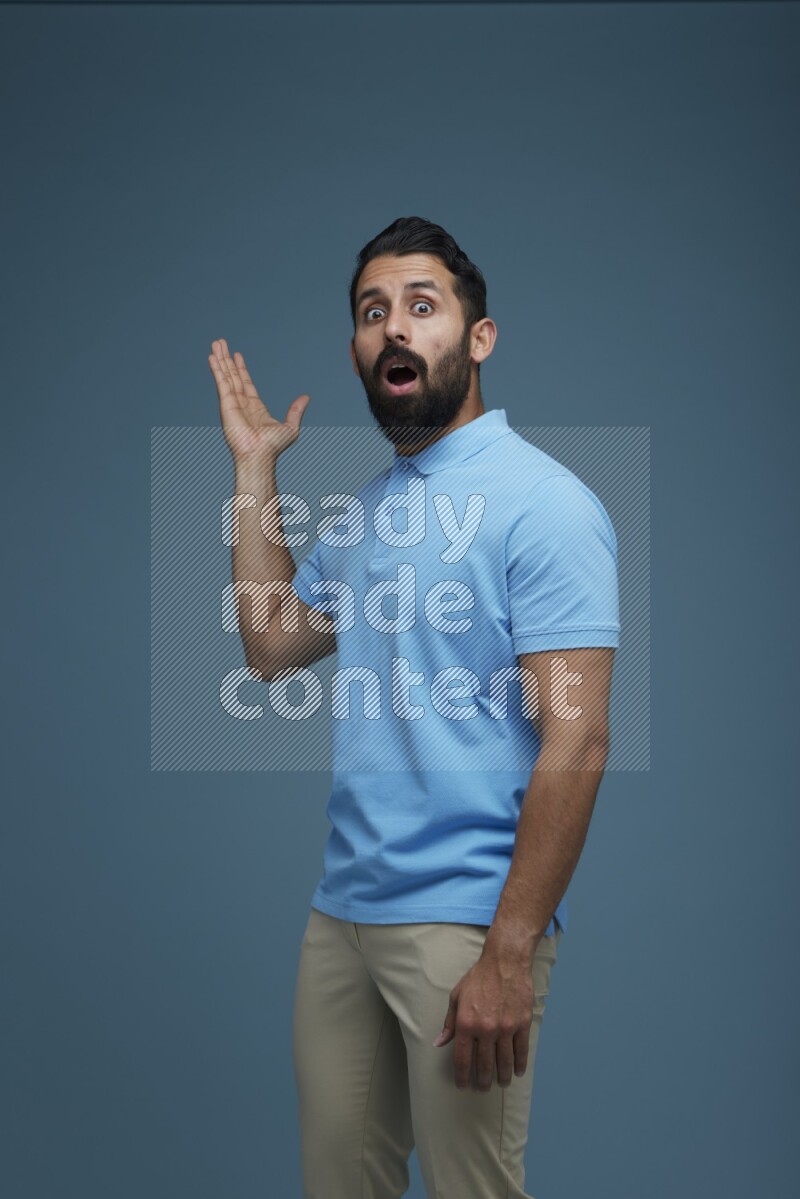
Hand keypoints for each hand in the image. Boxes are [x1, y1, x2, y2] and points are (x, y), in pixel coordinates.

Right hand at [208, 337, 310, 463]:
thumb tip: (306, 397)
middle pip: (233, 376)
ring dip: (220, 360)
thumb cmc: (273, 447)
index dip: (242, 369)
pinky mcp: (226, 404)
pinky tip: (212, 357)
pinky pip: (221, 382)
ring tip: (216, 344)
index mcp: (255, 408)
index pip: (246, 384)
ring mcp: (232, 403)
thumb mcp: (290, 427)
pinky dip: (217, 369)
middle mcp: (242, 404)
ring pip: (226, 376)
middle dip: (228, 360)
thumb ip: (296, 411)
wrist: (258, 456)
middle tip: (222, 344)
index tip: (237, 356)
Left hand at [433, 949, 534, 1090]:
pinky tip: (518, 1072)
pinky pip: (521, 1050)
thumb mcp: (457, 996)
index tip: (462, 1086)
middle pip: (484, 1064)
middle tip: (482, 1089)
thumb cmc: (479, 978)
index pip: (462, 1059)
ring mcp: (506, 1028)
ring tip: (500, 1084)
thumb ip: (449, 1022)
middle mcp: (485, 1029)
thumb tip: (439, 1043)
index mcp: (466, 1023)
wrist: (505, 962)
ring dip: (502, 1076)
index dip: (462, 1076)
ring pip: (504, 1061)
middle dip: (482, 1081)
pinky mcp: (522, 1024)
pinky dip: (520, 1064)